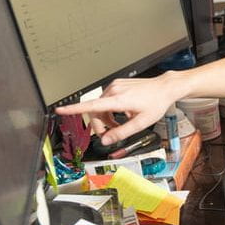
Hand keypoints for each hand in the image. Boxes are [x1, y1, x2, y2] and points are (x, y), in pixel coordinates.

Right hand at [54, 71, 184, 145]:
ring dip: (107, 118)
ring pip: (101, 106)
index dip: (74, 108)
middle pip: (96, 110)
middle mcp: (114, 90)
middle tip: (110, 135)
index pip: (92, 105)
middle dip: (100, 125)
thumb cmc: (156, 103)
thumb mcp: (141, 123)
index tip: (60, 109)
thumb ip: (121, 133)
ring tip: (121, 123)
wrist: (164, 88)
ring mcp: (115, 86)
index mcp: (119, 100)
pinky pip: (107, 99)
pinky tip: (124, 113)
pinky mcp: (117, 84)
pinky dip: (111, 109)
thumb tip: (106, 140)